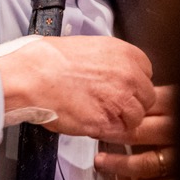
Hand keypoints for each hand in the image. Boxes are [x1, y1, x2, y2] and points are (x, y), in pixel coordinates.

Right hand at [0, 36, 154, 139]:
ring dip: (122, 119)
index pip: (147, 73)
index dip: (133, 83)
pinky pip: (118, 133)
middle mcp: (127, 76)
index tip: (123, 87)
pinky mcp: (106, 123)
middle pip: (147, 97)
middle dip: (132, 103)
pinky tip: (93, 122)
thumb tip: (113, 70)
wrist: (32, 76)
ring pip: (136, 118)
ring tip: (101, 114)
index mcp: (124, 53)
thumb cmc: (50, 59)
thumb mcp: (88, 46)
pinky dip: (108, 132)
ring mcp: (119, 101)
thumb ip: (109, 60)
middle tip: (112, 104)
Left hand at [95, 85, 174, 179]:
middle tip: (95, 135)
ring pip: (145, 162)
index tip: (99, 110)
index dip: (118, 109)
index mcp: (179, 103)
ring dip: (119, 164)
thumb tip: (131, 89)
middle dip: (113, 135)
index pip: (142, 105)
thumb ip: (163, 96)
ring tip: (102, 163)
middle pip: (139, 131)